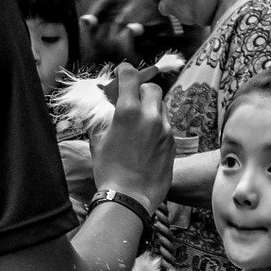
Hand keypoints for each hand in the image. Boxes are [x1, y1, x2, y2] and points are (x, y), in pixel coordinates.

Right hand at [93, 63, 175, 208]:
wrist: (130, 198)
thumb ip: (100, 120)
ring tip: (139, 124)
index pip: (131, 76)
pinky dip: (157, 127)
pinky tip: (146, 141)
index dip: (125, 71)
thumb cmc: (109, 171)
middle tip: (132, 100)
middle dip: (142, 90)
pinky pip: (166, 126)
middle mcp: (151, 116)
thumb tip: (98, 108)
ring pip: (161, 107)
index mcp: (128, 112)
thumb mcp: (98, 141)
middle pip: (152, 88)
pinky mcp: (173, 144)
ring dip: (151, 109)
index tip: (122, 73)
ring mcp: (165, 130)